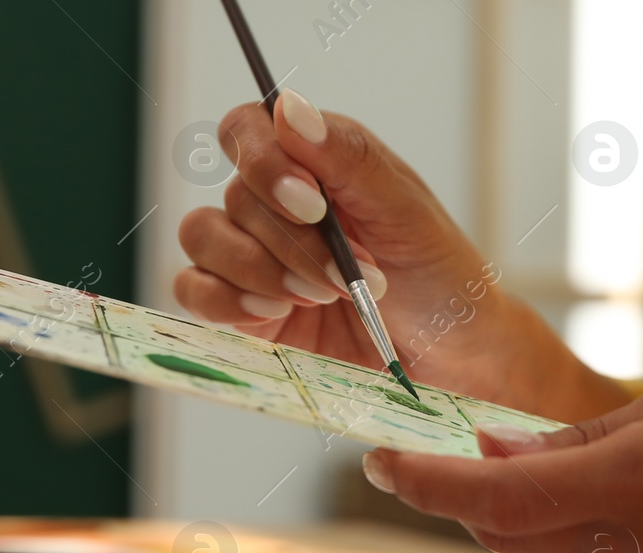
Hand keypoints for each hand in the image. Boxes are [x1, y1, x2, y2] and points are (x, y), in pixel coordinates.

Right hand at [173, 91, 621, 416]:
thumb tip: (288, 107)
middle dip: (292, 240)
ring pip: (204, 236)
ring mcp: (253, 255)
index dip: (264, 161)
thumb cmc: (437, 276)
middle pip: (235, 194)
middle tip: (345, 275)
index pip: (248, 130)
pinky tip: (275, 311)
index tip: (311, 203)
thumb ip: (348, 158)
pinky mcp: (241, 308)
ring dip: (260, 268)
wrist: (449, 356)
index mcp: (314, 163)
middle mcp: (275, 204)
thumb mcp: (406, 213)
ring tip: (321, 296)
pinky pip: (192, 288)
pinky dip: (225, 298)